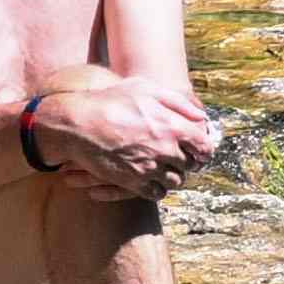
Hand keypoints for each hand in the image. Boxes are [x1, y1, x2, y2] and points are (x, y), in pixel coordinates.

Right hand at [24, 72, 218, 195]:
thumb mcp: (147, 89)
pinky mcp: (132, 181)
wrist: (78, 122)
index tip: (201, 151)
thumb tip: (202, 116)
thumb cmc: (111, 101)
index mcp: (172, 125)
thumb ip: (179, 102)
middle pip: (190, 165)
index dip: (205, 150)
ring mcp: (148, 166)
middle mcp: (164, 148)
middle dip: (189, 162)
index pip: (204, 146)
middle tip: (183, 160)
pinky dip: (158, 188)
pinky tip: (153, 179)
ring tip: (167, 169)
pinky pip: (156, 193)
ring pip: (175, 181)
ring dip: (173, 176)